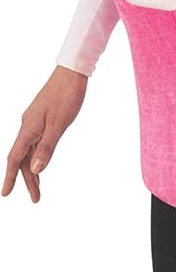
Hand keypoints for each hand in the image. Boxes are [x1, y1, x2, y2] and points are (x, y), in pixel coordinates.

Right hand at [1, 66, 88, 203]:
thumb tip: (34, 170)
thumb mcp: (59, 124)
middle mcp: (28, 125)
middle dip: (26, 180)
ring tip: (39, 189)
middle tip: (36, 199)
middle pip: (22, 158)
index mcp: (28, 128)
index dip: (10, 177)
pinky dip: (37, 157)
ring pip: (29, 151)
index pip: (15, 158)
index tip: (6, 195)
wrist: (72, 72)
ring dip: (33, 170)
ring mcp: (34, 122)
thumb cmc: (66, 96)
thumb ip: (47, 148)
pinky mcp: (42, 118)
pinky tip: (41, 164)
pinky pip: (35, 143)